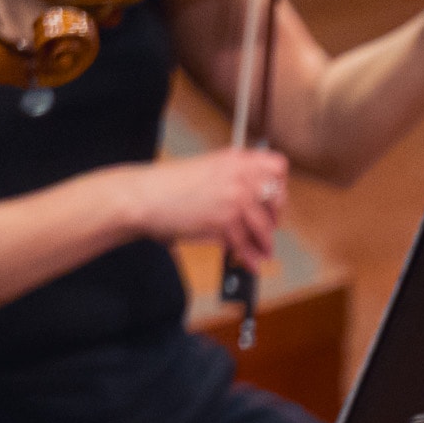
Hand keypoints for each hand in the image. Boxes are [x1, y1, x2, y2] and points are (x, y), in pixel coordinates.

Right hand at [120, 148, 290, 265]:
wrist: (143, 196)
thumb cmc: (167, 185)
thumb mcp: (206, 170)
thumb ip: (233, 179)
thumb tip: (254, 200)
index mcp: (235, 160)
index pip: (277, 167)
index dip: (280, 184)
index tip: (274, 197)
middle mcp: (239, 177)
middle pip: (277, 199)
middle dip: (275, 217)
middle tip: (269, 227)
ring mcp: (234, 200)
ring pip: (265, 226)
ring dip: (265, 243)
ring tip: (264, 251)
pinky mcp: (225, 222)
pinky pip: (246, 245)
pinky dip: (249, 257)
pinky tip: (250, 262)